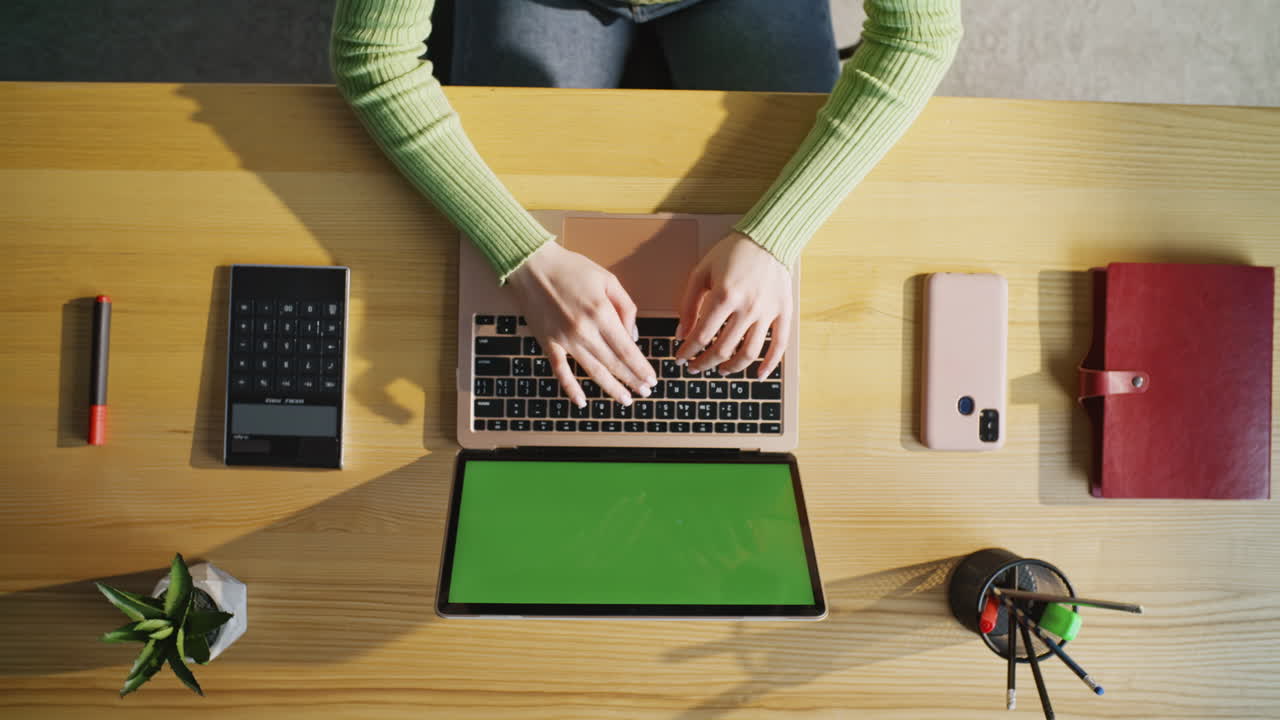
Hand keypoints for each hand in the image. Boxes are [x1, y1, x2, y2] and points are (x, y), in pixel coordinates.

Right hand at [506, 242, 657, 406]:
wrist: (531, 265)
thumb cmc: (572, 269)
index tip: (651, 380)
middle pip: (613, 364)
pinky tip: (581, 402)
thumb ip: (626, 307)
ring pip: (592, 371)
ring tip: (625, 400)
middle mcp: (585, 331)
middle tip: (645, 392)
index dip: (641, 368)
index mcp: (602, 314)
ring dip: (611, 388)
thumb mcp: (608, 280)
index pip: (627, 350)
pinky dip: (571, 388)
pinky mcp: (548, 343)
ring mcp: (564, 340)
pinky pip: (560, 371)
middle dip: (632, 381)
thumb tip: (633, 335)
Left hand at [674, 232, 790, 377]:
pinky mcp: (784, 312)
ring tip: (720, 370)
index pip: (701, 335)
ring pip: (749, 353)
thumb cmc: (732, 253)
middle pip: (722, 349)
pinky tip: (758, 376)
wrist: (767, 238)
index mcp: (724, 296)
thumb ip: (688, 304)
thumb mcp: (701, 272)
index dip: (687, 351)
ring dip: (731, 367)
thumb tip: (680, 335)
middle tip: (694, 367)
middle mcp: (747, 307)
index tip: (680, 357)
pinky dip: (770, 364)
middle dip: (704, 363)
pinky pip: (779, 345)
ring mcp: (767, 312)